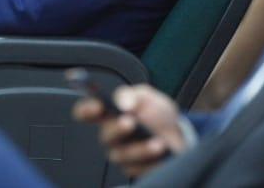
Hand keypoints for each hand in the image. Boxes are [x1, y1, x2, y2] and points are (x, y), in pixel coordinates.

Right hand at [73, 85, 187, 178]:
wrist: (177, 134)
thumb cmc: (156, 114)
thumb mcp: (147, 97)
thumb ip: (133, 95)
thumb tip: (123, 102)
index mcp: (109, 113)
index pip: (86, 112)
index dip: (86, 110)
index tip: (97, 106)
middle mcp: (112, 134)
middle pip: (106, 136)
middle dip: (118, 129)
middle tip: (131, 122)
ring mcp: (122, 153)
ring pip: (123, 155)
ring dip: (141, 149)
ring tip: (158, 143)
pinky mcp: (134, 169)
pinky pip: (138, 169)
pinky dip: (151, 161)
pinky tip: (162, 154)